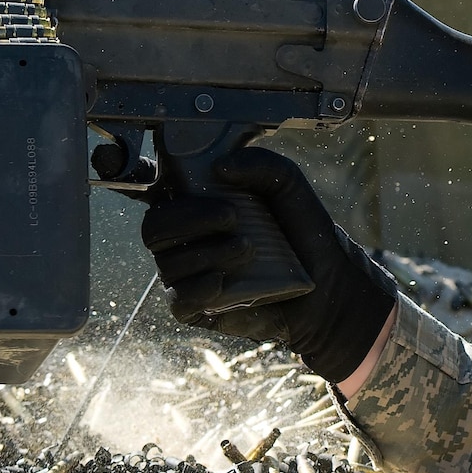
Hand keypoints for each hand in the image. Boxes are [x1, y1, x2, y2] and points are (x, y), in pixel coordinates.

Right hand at [139, 147, 396, 381]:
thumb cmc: (302, 232)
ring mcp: (187, 275)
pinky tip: (223, 281)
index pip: (154, 191)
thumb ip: (262, 164)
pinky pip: (178, 299)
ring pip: (168, 263)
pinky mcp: (197, 308)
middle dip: (189, 218)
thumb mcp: (289, 186)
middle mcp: (184, 239)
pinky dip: (198, 288)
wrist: (326, 285)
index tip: (167, 176)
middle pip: (153, 227)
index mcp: (196, 204)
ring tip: (248, 249)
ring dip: (208, 252)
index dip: (145, 181)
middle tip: (231, 216)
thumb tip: (220, 166)